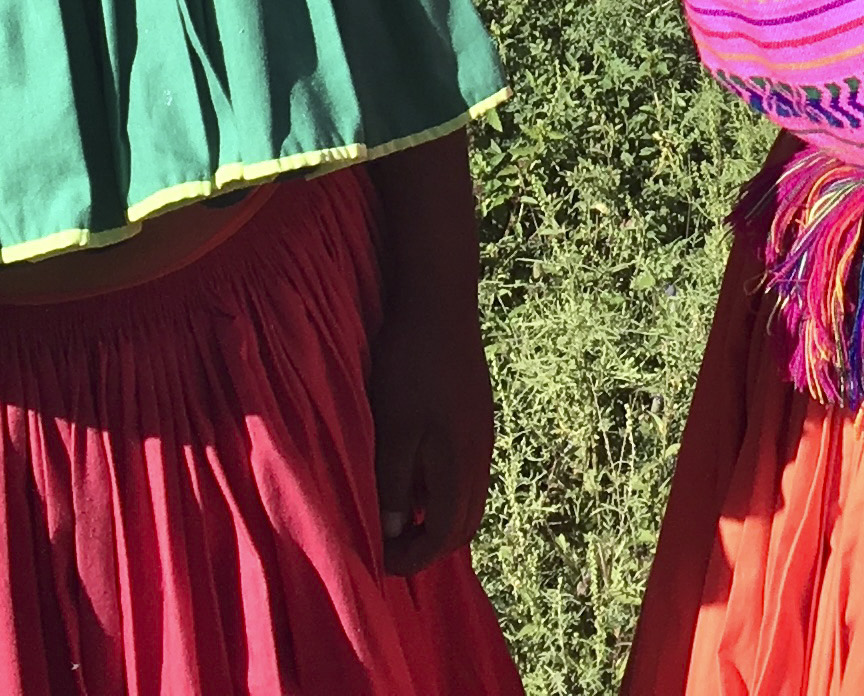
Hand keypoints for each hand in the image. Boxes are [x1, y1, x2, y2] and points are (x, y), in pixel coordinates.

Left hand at [367, 288, 497, 577]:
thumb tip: (392, 530)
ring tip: (399, 510)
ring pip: (468, 498)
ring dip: (437, 516)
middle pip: (464, 524)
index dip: (414, 557)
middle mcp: (479, 455)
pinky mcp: (478, 416)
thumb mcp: (392, 429)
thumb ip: (394, 483)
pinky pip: (467, 472)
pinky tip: (414, 470)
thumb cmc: (408, 365)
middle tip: (390, 544)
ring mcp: (482, 434)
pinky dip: (443, 488)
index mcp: (460, 464)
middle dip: (429, 544)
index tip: (381, 560)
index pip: (445, 535)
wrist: (440, 302)